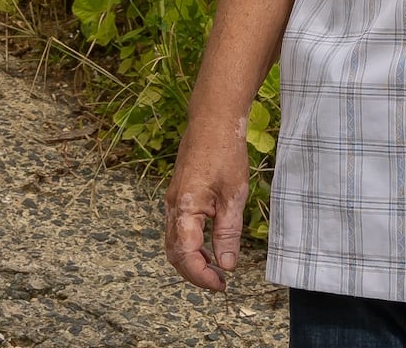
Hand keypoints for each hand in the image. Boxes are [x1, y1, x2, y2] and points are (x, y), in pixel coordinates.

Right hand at [162, 114, 251, 291]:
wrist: (213, 120)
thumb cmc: (224, 152)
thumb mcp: (233, 195)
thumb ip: (228, 233)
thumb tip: (227, 265)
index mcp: (184, 208)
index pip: (186, 256)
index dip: (202, 276)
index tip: (222, 285)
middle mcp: (172, 207)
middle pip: (175, 254)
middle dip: (195, 273)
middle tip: (219, 283)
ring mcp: (173, 201)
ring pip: (174, 243)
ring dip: (192, 260)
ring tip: (217, 269)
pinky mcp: (179, 195)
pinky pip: (178, 229)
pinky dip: (191, 245)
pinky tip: (209, 247)